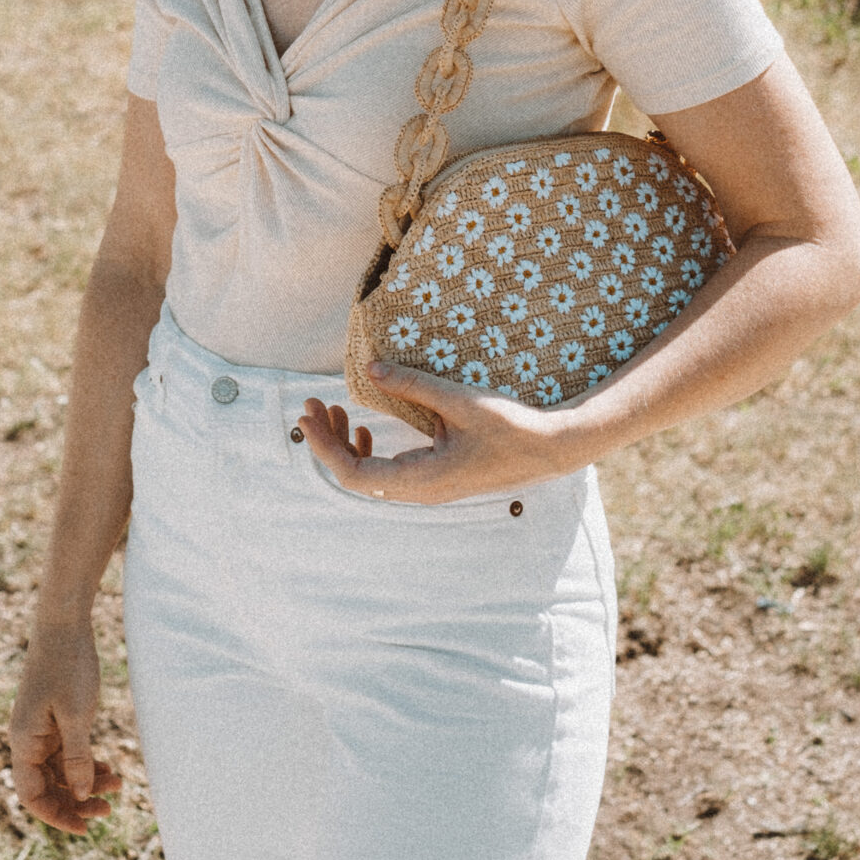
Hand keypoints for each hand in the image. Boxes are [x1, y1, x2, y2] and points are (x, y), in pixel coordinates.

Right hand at [8, 623, 123, 835]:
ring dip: (86, 782)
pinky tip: (111, 769)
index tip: (84, 828)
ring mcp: (43, 730)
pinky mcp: (57, 718)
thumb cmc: (68, 666)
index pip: (31, 795)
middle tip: (108, 810)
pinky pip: (69, 752)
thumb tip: (81, 795)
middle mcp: (29, 740)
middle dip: (76, 802)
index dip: (55, 816)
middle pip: (47, 786)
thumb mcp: (77, 715)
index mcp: (24, 742)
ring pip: (62, 770)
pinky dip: (88, 763)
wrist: (65, 624)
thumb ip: (78, 757)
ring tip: (119, 787)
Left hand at [295, 361, 596, 503]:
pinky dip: (368, 451)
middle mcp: (419, 491)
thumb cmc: (511, 427)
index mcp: (421, 480)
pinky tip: (368, 429)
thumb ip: (413, 385)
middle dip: (329, 440)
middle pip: (354, 476)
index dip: (325, 445)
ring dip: (346, 444)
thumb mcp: (460, 401)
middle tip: (312, 404)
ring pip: (369, 475)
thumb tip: (370, 368)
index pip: (353, 474)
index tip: (309, 413)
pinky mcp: (434, 478)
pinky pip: (387, 472)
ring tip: (334, 410)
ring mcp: (426, 487)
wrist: (551, 450)